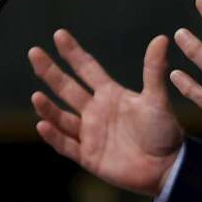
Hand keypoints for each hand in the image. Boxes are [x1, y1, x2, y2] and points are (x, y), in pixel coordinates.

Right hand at [28, 30, 183, 196]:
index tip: (59, 34)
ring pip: (62, 117)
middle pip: (67, 88)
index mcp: (111, 94)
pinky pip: (66, 145)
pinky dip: (54, 136)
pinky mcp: (89, 156)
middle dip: (50, 72)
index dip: (73, 53)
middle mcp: (96, 111)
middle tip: (34, 52)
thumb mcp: (157, 99)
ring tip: (36, 96)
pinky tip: (42, 124)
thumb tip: (161, 38)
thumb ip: (153, 70)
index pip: (87, 68)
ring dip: (48, 107)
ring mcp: (90, 134)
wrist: (168, 167)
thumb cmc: (164, 131)